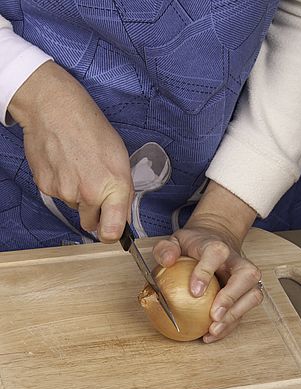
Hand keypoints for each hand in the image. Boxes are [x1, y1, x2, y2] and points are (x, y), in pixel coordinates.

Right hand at [8, 61, 132, 241]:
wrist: (53, 108)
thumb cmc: (90, 128)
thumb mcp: (120, 159)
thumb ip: (122, 192)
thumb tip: (121, 216)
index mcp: (114, 187)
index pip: (112, 232)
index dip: (112, 234)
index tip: (112, 232)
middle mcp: (89, 194)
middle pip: (91, 224)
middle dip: (94, 213)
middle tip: (93, 187)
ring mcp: (65, 192)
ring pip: (74, 207)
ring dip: (76, 194)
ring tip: (78, 166)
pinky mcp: (46, 187)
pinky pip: (57, 196)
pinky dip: (60, 184)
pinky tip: (64, 164)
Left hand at [153, 182, 262, 342]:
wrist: (216, 242)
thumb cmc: (195, 246)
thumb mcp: (175, 241)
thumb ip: (166, 248)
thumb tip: (168, 261)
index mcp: (217, 246)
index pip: (217, 253)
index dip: (206, 271)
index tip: (194, 292)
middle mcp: (237, 262)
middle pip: (246, 276)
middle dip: (232, 297)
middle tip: (214, 316)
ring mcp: (246, 279)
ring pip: (253, 295)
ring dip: (235, 315)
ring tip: (214, 329)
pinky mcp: (246, 294)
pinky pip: (244, 311)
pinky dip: (230, 325)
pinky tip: (211, 335)